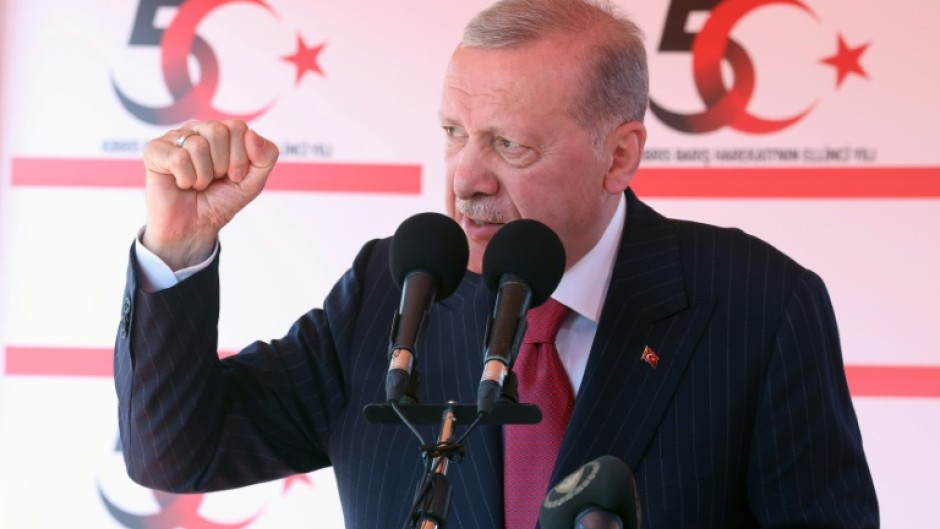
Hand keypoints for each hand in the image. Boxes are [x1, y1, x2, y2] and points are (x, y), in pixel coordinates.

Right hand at [141, 120, 278, 269]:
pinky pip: (178, 158)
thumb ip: (266, 157)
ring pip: (198, 145)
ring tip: (197, 183)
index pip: (238, 128)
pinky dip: (186, 179)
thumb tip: (251, 134)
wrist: (195, 227)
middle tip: (214, 180)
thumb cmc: (221, 201)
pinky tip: (181, 183)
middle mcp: (197, 129)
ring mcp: (175, 137)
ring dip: (203, 176)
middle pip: (218, 131)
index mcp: (222, 132)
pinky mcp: (155, 150)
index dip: (240, 158)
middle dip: (222, 165)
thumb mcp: (253, 182)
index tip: (234, 176)